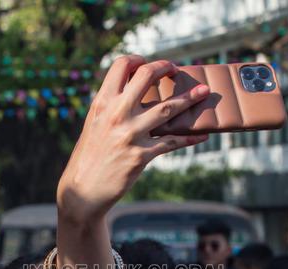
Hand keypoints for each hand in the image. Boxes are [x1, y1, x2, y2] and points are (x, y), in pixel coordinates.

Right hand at [57, 55, 209, 225]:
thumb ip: (111, 108)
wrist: (83, 189)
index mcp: (102, 103)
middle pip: (147, 76)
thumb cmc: (89, 156)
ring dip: (189, 98)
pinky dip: (189, 138)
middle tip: (176, 69)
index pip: (121, 66)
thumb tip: (132, 95)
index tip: (148, 63)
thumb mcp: (94, 124)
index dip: (138, 59)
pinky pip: (172, 142)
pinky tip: (201, 135)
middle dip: (165, 67)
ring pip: (167, 108)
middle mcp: (117, 113)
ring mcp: (130, 134)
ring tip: (204, 92)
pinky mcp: (141, 155)